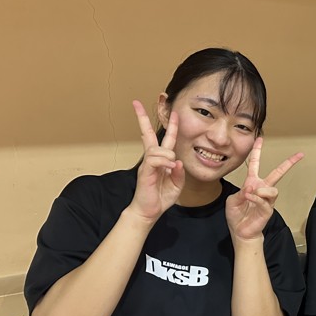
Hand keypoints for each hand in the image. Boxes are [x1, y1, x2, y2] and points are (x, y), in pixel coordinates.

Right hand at [130, 100, 184, 222]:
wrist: (149, 211)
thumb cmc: (161, 197)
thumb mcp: (177, 184)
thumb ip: (179, 172)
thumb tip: (177, 161)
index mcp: (162, 160)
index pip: (166, 139)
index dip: (171, 126)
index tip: (174, 112)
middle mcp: (153, 159)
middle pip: (148, 134)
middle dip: (142, 118)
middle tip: (136, 103)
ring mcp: (148, 164)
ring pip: (156, 148)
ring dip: (167, 154)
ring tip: (171, 166)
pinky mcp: (145, 172)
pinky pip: (154, 159)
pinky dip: (164, 162)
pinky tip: (169, 168)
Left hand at [226, 137, 302, 241]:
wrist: (241, 232)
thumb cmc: (236, 216)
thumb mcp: (232, 200)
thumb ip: (240, 192)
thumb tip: (251, 189)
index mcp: (252, 183)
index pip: (255, 164)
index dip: (257, 151)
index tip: (260, 139)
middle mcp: (262, 189)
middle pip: (278, 173)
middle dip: (289, 163)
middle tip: (299, 154)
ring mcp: (267, 200)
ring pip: (272, 189)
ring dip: (260, 191)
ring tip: (250, 195)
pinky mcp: (268, 210)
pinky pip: (265, 200)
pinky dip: (255, 199)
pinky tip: (249, 199)